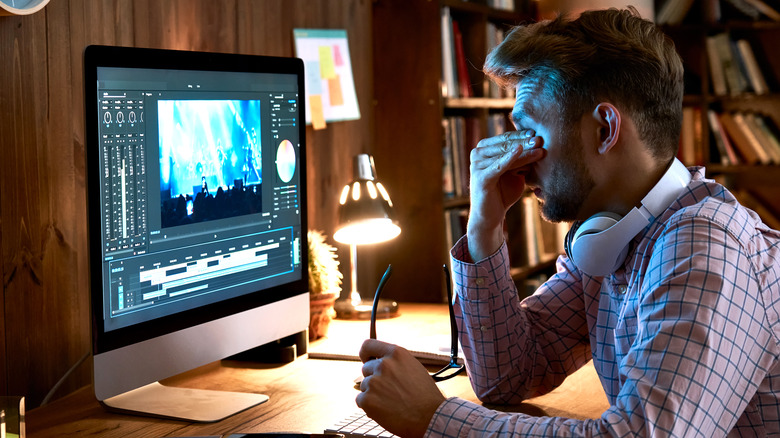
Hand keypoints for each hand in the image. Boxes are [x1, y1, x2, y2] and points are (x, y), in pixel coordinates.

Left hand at [356, 339, 445, 437]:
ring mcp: (374, 382)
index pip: (368, 345)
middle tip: (388, 391)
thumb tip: (380, 362)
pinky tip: (384, 410)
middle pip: (366, 369)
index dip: (365, 354)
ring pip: (364, 386)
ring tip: (391, 402)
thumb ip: (395, 363)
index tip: (366, 360)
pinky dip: (369, 407)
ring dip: (373, 394)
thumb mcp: (413, 368)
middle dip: (374, 379)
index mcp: (396, 354)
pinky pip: (360, 400)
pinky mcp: (368, 399)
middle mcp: (384, 364)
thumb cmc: (425, 396)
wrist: (430, 417)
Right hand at [467, 129, 544, 260]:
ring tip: (539, 148)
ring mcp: (477, 165)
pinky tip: (519, 150)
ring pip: (505, 155)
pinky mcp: (480, 177)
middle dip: (524, 142)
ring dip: (523, 151)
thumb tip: (538, 143)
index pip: (506, 138)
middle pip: (506, 145)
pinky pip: (498, 166)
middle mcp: (477, 154)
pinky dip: (508, 158)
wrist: (491, 216)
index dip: (522, 135)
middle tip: (540, 139)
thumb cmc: (503, 192)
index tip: (538, 132)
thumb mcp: (515, 172)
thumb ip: (521, 159)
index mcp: (484, 149)